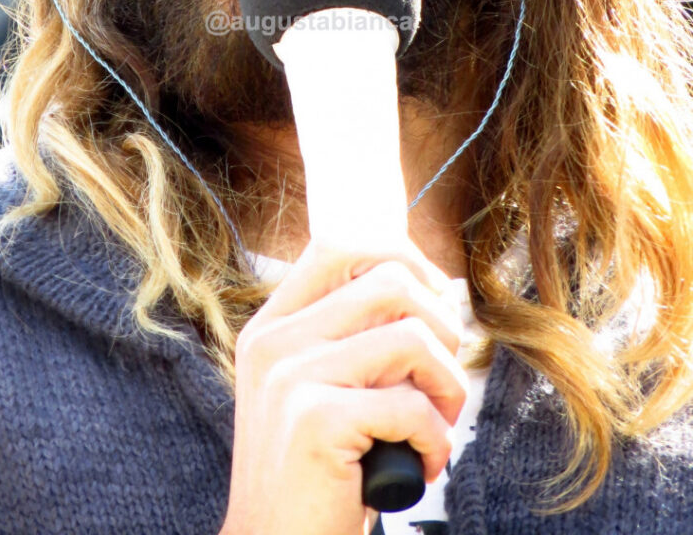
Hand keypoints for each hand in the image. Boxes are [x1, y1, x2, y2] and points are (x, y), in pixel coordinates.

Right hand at [220, 240, 467, 534]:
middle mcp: (274, 342)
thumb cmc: (318, 474)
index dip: (401, 257)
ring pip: (412, 337)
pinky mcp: (315, 420)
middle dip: (441, 328)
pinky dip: (436, 441)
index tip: (433, 297)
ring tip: (435, 426)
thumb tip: (435, 286)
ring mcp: (289, 378)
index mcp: (272, 326)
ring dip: (447, 387)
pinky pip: (412, 405)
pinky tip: (419, 467)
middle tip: (440, 381)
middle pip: (390, 281)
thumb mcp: (319, 389)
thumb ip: (354, 337)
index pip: (340, 245)